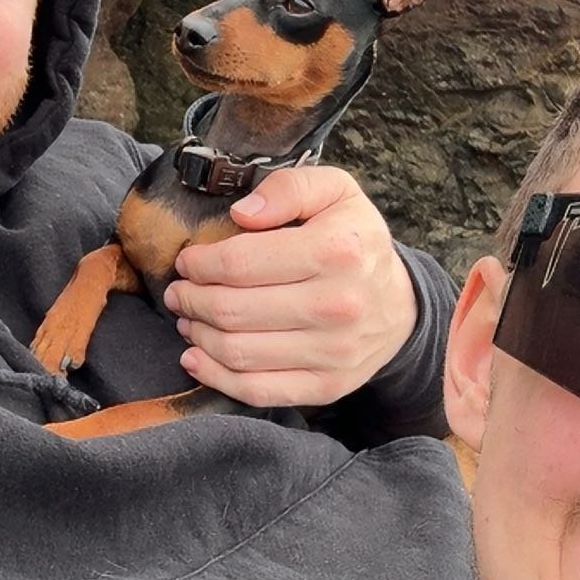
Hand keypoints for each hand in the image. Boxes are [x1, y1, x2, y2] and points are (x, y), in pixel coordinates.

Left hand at [163, 164, 417, 408]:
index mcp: (336, 250)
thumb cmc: (355, 243)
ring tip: (189, 318)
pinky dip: (216, 376)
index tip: (187, 262)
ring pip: (238, 352)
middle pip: (233, 310)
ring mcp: (333, 352)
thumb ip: (289, 188)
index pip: (241, 263)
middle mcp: (337, 304)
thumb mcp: (336, 192)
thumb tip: (241, 214)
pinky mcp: (327, 386)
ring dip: (198, 335)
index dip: (200, 264)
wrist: (400, 306)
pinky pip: (257, 391)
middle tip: (179, 292)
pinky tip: (196, 358)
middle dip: (192, 300)